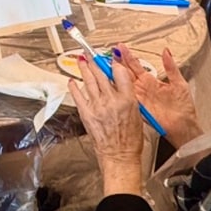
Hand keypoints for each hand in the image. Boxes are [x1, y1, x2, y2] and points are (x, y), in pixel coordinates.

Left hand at [68, 53, 143, 194]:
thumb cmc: (131, 139)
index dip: (114, 63)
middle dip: (95, 61)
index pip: (119, 73)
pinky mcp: (86, 114)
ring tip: (81, 61)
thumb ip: (128, 95)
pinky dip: (74, 87)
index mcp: (127, 100)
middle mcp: (111, 101)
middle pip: (101, 74)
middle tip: (90, 54)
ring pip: (89, 81)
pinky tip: (73, 81)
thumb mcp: (137, 113)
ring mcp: (97, 107)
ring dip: (84, 68)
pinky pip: (78, 96)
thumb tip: (119, 81)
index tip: (110, 58)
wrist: (119, 156)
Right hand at [116, 44, 202, 148]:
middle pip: (126, 72)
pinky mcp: (138, 107)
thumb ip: (171, 67)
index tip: (120, 47)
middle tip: (109, 52)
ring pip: (123, 83)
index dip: (127, 56)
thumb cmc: (184, 107)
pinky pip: (126, 96)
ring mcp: (138, 97)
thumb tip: (166, 52)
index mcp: (151, 81)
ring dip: (115, 74)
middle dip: (117, 62)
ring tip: (107, 63)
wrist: (184, 125)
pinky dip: (118, 90)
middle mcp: (142, 88)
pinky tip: (111, 82)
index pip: (135, 65)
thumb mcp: (179, 83)